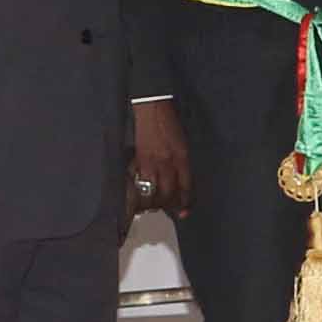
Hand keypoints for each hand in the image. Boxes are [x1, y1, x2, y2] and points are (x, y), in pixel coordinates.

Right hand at [127, 98, 191, 218]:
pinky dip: (138, 191)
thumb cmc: (170, 124)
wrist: (152, 109)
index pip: (185, 187)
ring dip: (152, 203)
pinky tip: (138, 196)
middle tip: (169, 212)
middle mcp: (166, 163)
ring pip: (151, 191)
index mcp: (181, 158)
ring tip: (153, 207)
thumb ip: (182, 164)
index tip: (184, 212)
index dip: (185, 202)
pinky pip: (137, 181)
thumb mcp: (183, 145)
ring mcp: (150, 162)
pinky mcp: (136, 159)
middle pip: (168, 193)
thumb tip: (180, 184)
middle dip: (168, 206)